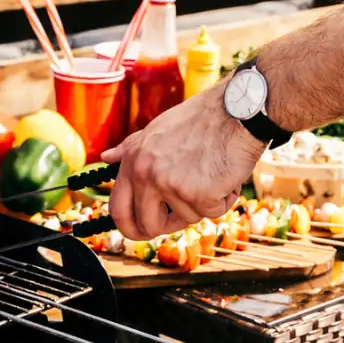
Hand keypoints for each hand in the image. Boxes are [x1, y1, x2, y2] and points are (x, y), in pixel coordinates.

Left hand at [99, 80, 266, 240]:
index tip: (141, 231)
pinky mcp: (197, 194)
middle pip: (147, 226)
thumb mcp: (155, 130)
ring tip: (212, 173)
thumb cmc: (200, 119)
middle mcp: (146, 174)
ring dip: (203, 203)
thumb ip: (130, 149)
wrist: (236, 111)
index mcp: (133, 161)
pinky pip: (212, 213)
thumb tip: (107, 157)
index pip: (117, 208)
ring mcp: (170, 185)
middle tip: (184, 214)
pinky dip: (223, 199)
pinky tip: (226, 174)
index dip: (129, 226)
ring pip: (186, 218)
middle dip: (167, 226)